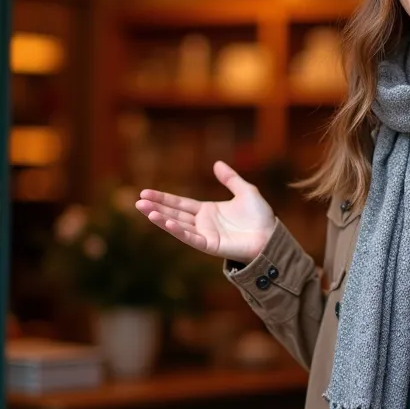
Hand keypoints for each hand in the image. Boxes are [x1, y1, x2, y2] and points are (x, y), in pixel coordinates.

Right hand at [136, 161, 276, 263]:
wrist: (271, 236)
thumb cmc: (260, 217)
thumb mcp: (245, 191)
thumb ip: (230, 179)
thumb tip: (216, 163)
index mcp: (207, 211)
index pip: (180, 203)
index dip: (163, 198)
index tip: (145, 193)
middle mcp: (202, 223)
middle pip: (174, 213)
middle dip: (156, 207)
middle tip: (138, 201)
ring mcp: (205, 235)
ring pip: (178, 225)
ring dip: (161, 218)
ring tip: (145, 210)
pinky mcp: (210, 245)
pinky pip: (191, 238)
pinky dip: (179, 231)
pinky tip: (167, 222)